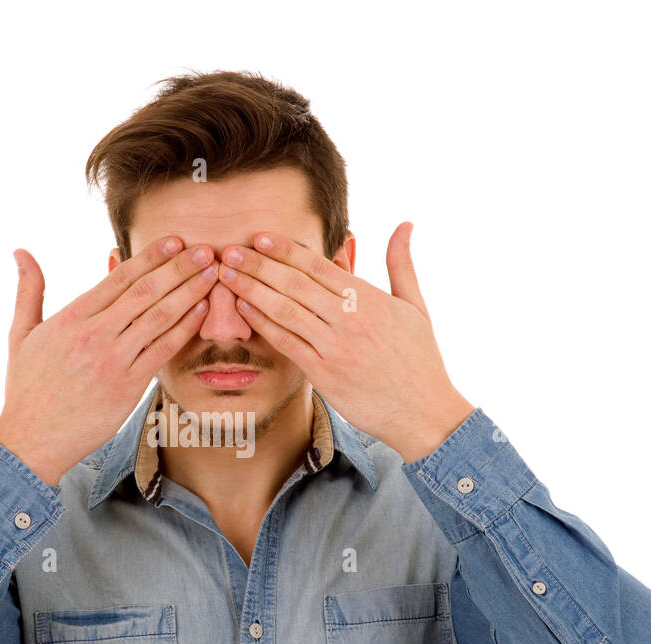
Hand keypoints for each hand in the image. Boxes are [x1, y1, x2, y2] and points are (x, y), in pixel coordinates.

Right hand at [0, 237, 217, 484]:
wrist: (32, 438)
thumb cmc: (26, 387)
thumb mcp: (21, 333)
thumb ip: (28, 289)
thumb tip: (21, 251)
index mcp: (72, 316)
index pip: (119, 277)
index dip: (151, 256)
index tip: (175, 241)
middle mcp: (95, 334)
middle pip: (146, 291)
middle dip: (180, 267)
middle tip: (207, 249)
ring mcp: (114, 360)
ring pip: (160, 317)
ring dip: (190, 292)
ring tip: (213, 273)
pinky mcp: (128, 386)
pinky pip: (162, 350)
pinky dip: (184, 328)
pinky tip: (201, 311)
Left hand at [216, 223, 474, 460]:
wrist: (423, 412)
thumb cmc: (419, 359)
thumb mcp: (415, 306)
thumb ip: (401, 264)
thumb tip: (405, 224)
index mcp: (369, 299)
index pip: (319, 267)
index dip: (286, 250)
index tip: (259, 237)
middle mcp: (350, 320)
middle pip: (295, 285)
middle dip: (259, 265)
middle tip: (229, 251)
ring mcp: (335, 348)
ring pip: (285, 311)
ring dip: (252, 291)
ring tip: (227, 276)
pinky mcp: (324, 375)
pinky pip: (287, 344)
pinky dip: (264, 325)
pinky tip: (243, 309)